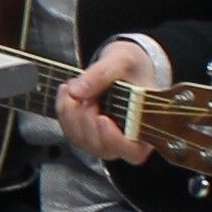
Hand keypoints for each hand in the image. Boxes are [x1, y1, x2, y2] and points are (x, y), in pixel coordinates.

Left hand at [53, 38, 166, 165]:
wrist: (123, 67)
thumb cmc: (131, 66)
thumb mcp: (122, 60)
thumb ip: (102, 74)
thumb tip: (77, 91)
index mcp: (147, 128)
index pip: (133, 151)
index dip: (115, 141)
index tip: (103, 119)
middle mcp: (127, 140)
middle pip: (101, 146)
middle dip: (86, 118)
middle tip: (86, 90)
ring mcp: (105, 140)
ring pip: (81, 140)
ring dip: (71, 114)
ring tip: (74, 86)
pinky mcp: (88, 135)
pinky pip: (70, 132)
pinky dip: (64, 111)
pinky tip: (67, 91)